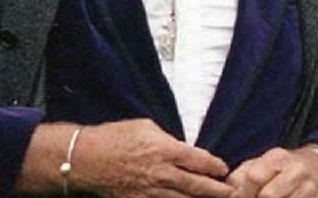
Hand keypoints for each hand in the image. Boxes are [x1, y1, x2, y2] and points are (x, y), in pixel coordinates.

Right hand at [65, 118, 232, 197]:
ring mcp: (150, 191)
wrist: (85, 159)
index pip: (200, 160)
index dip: (215, 166)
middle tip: (232, 194)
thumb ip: (167, 139)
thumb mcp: (146, 126)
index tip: (224, 170)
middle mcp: (162, 173)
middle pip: (197, 186)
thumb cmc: (114, 137)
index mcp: (166, 150)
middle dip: (217, 191)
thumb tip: (181, 148)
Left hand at [226, 146, 317, 197]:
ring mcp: (309, 188)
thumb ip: (240, 176)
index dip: (243, 193)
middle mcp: (296, 171)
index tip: (240, 197)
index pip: (254, 177)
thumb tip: (228, 191)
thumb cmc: (282, 169)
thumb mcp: (260, 164)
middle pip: (269, 195)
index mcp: (278, 158)